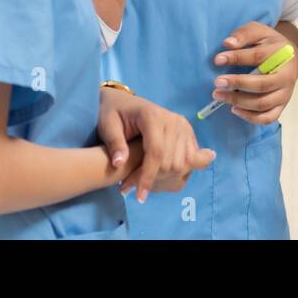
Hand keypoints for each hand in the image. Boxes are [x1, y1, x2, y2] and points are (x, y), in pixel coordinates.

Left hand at [98, 88, 214, 202]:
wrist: (124, 101)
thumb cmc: (114, 113)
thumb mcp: (107, 125)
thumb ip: (114, 144)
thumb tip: (119, 163)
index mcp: (152, 116)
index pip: (156, 152)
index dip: (148, 176)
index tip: (139, 196)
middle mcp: (173, 120)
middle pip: (171, 161)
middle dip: (154, 179)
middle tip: (132, 188)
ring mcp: (183, 126)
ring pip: (183, 163)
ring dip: (165, 178)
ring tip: (144, 182)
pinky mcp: (188, 132)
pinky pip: (191, 159)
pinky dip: (178, 172)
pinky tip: (161, 175)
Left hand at [210, 22, 297, 124]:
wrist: (289, 58)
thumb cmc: (269, 44)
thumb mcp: (259, 32)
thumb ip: (244, 34)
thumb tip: (228, 44)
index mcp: (282, 53)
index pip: (258, 57)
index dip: (237, 58)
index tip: (218, 59)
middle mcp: (287, 75)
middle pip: (262, 84)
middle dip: (237, 84)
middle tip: (217, 82)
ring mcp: (286, 93)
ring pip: (263, 103)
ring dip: (239, 102)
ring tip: (219, 95)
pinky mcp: (282, 105)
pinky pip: (268, 118)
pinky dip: (250, 117)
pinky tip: (234, 109)